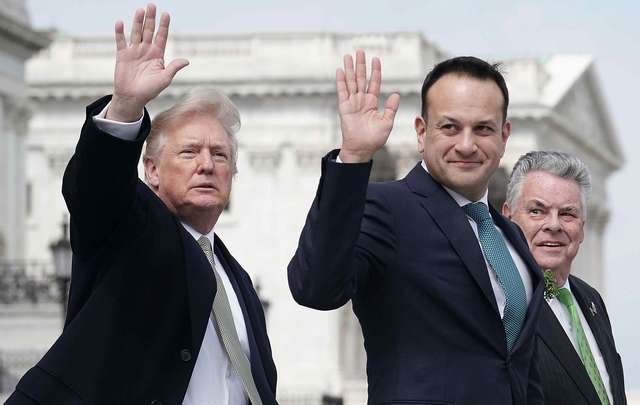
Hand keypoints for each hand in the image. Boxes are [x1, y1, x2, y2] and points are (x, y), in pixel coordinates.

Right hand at [106, 4, 188, 121]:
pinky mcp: (122, 55)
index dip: (164, 26)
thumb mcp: (164, 79)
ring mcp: (134, 51)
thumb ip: (173, 68)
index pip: (161, 37)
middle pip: (149, 31)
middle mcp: (146, 50)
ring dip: (138, 22)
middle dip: (151, 19)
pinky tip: (120, 23)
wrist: (132, 98)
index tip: (166, 14)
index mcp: (157, 55)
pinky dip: (120, 32)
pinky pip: (121, 41)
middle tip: (152, 5)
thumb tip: (186, 60)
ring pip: (136, 33)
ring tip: (140, 10)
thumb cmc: (150, 90)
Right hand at [337, 50, 399, 162]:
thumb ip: (391, 108)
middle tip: (360, 51)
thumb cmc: (374, 139)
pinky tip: (340, 71)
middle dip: (361, 65)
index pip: (374, 83)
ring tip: (348, 56)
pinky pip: (342, 92)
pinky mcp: (344, 108)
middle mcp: (362, 101)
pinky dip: (341, 82)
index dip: (375, 71)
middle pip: (361, 78)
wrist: (362, 149)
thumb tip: (396, 94)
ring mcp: (352, 103)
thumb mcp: (387, 122)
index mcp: (372, 103)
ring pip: (351, 82)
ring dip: (350, 69)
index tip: (376, 59)